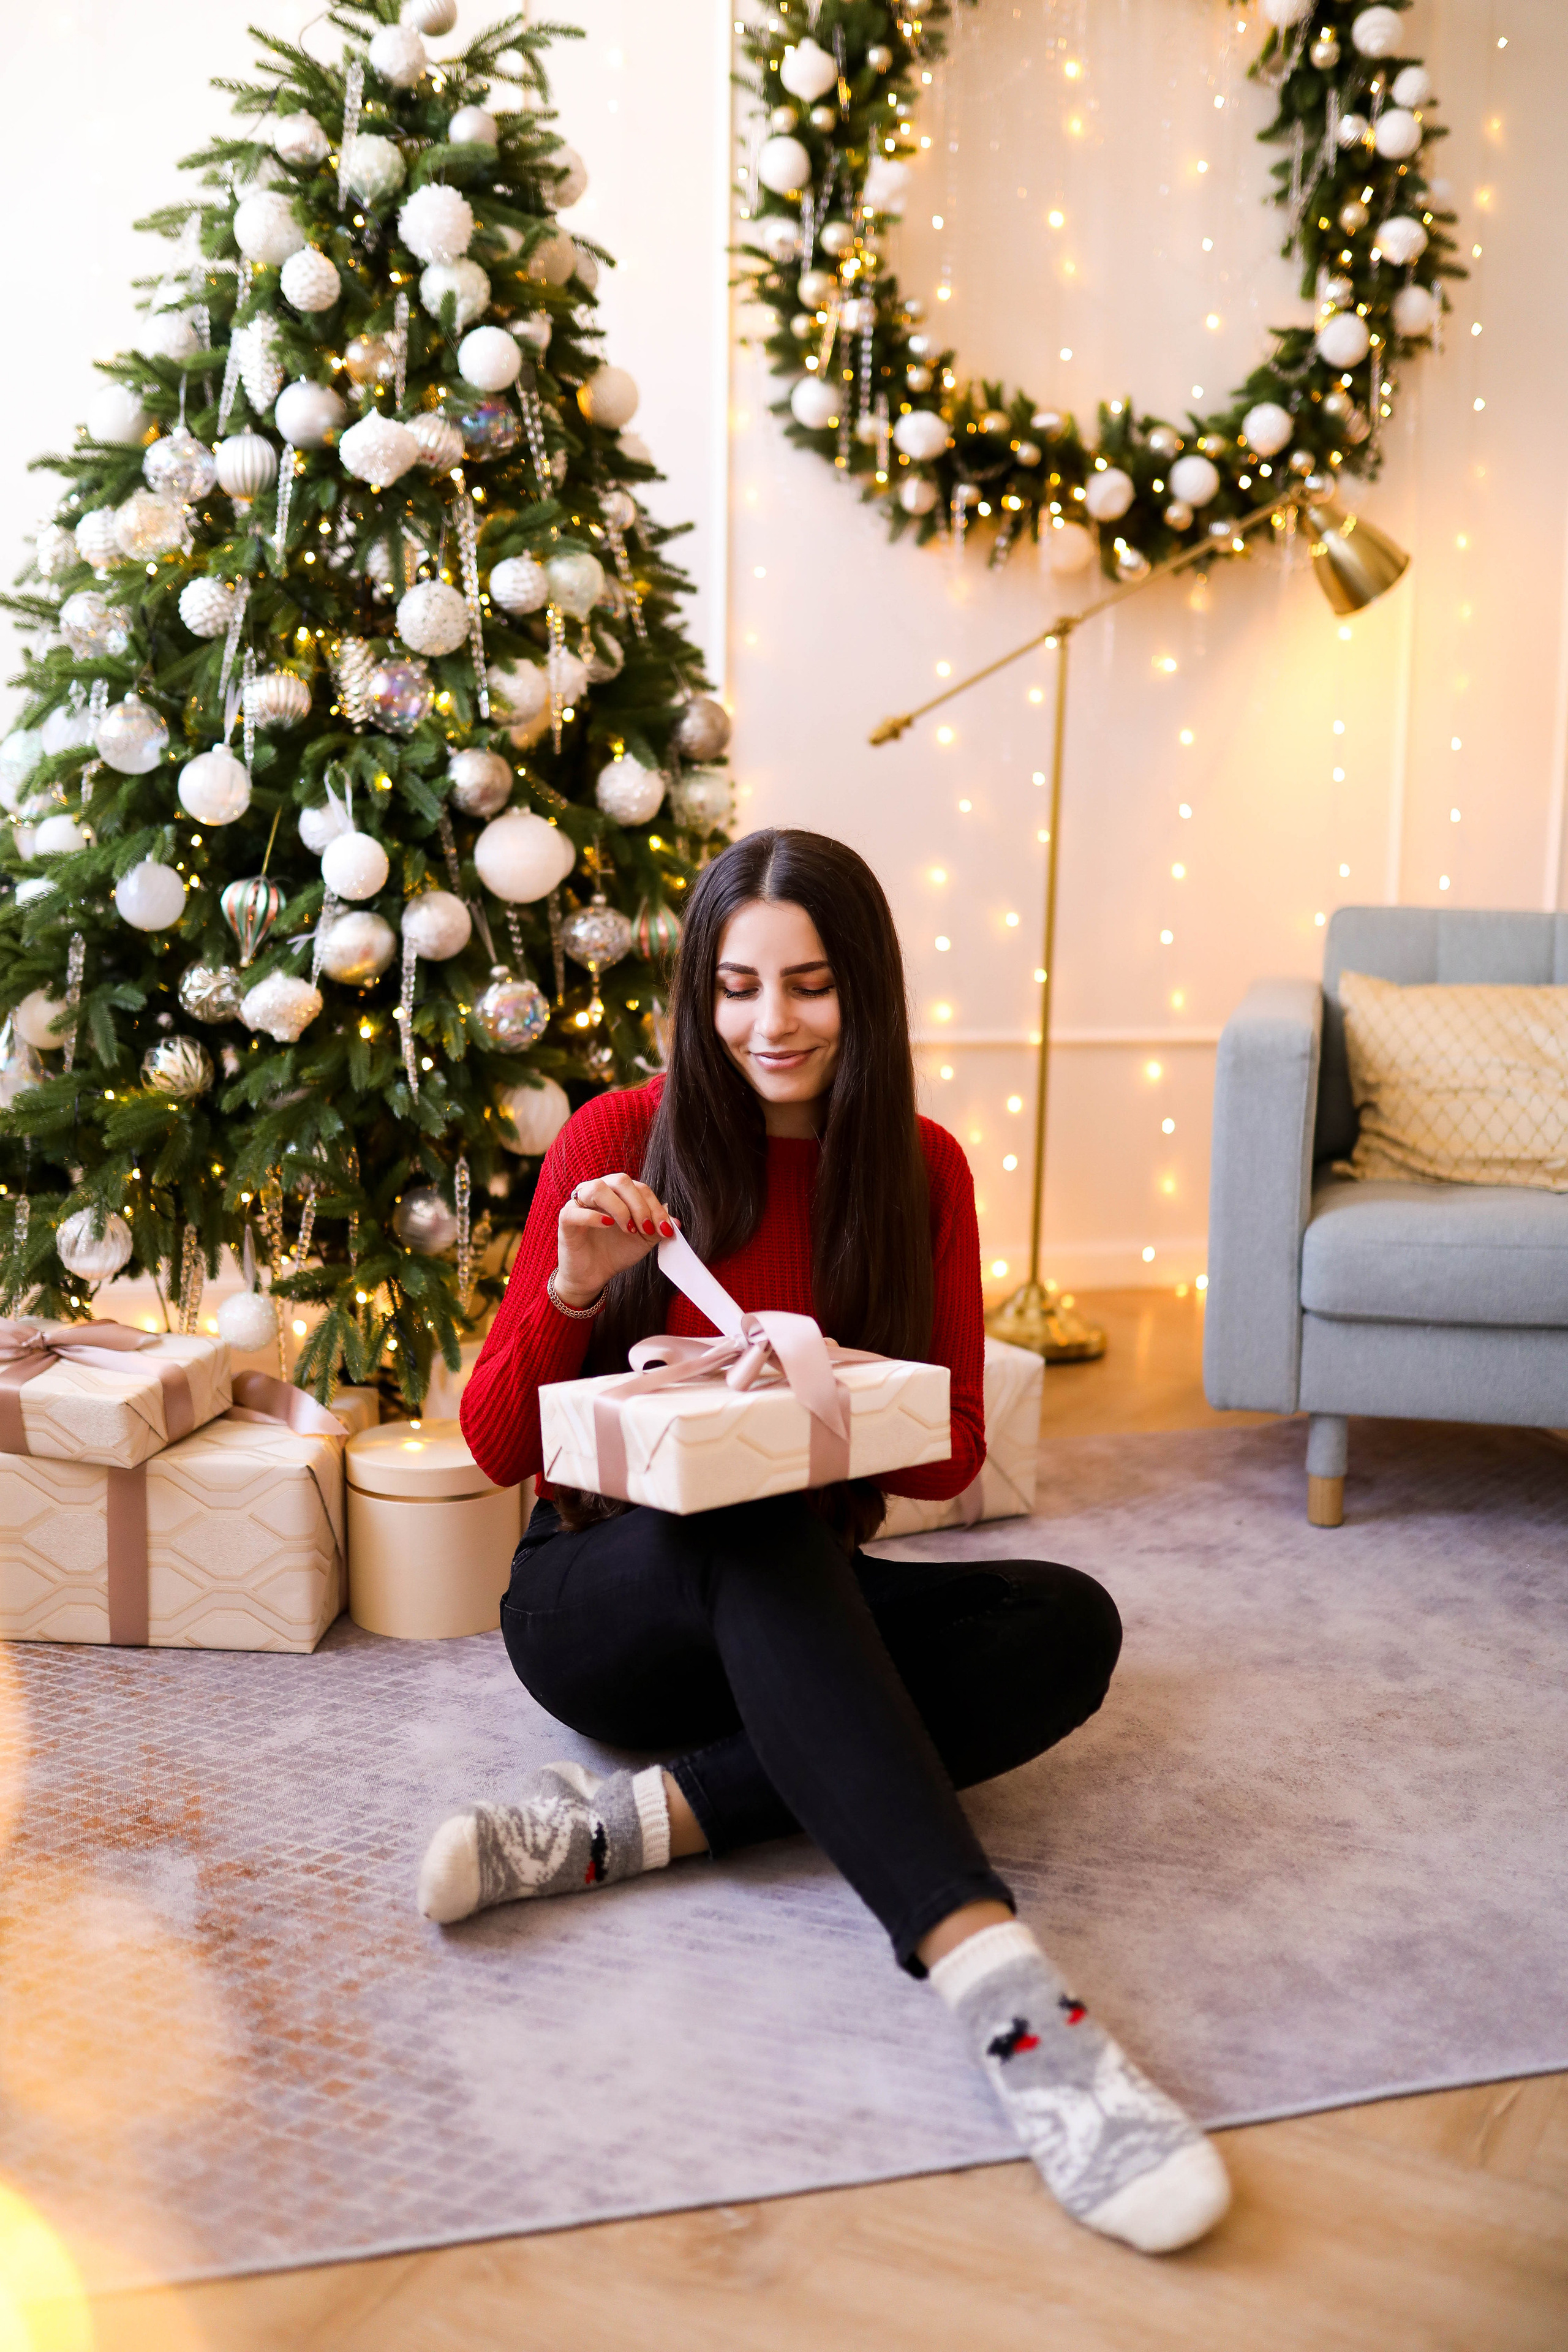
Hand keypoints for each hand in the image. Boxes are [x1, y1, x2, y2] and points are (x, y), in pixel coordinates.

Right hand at [555, 1172, 677, 1308]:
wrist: (594, 1275)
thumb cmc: (616, 1252)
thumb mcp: (643, 1240)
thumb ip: (658, 1227)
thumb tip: (675, 1221)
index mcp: (618, 1192)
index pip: (639, 1188)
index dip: (655, 1207)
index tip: (665, 1230)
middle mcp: (599, 1191)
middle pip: (620, 1181)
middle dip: (639, 1205)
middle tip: (647, 1229)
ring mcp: (579, 1203)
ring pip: (597, 1188)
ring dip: (619, 1208)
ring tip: (629, 1230)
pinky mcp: (566, 1219)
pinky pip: (575, 1210)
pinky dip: (593, 1216)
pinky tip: (608, 1226)